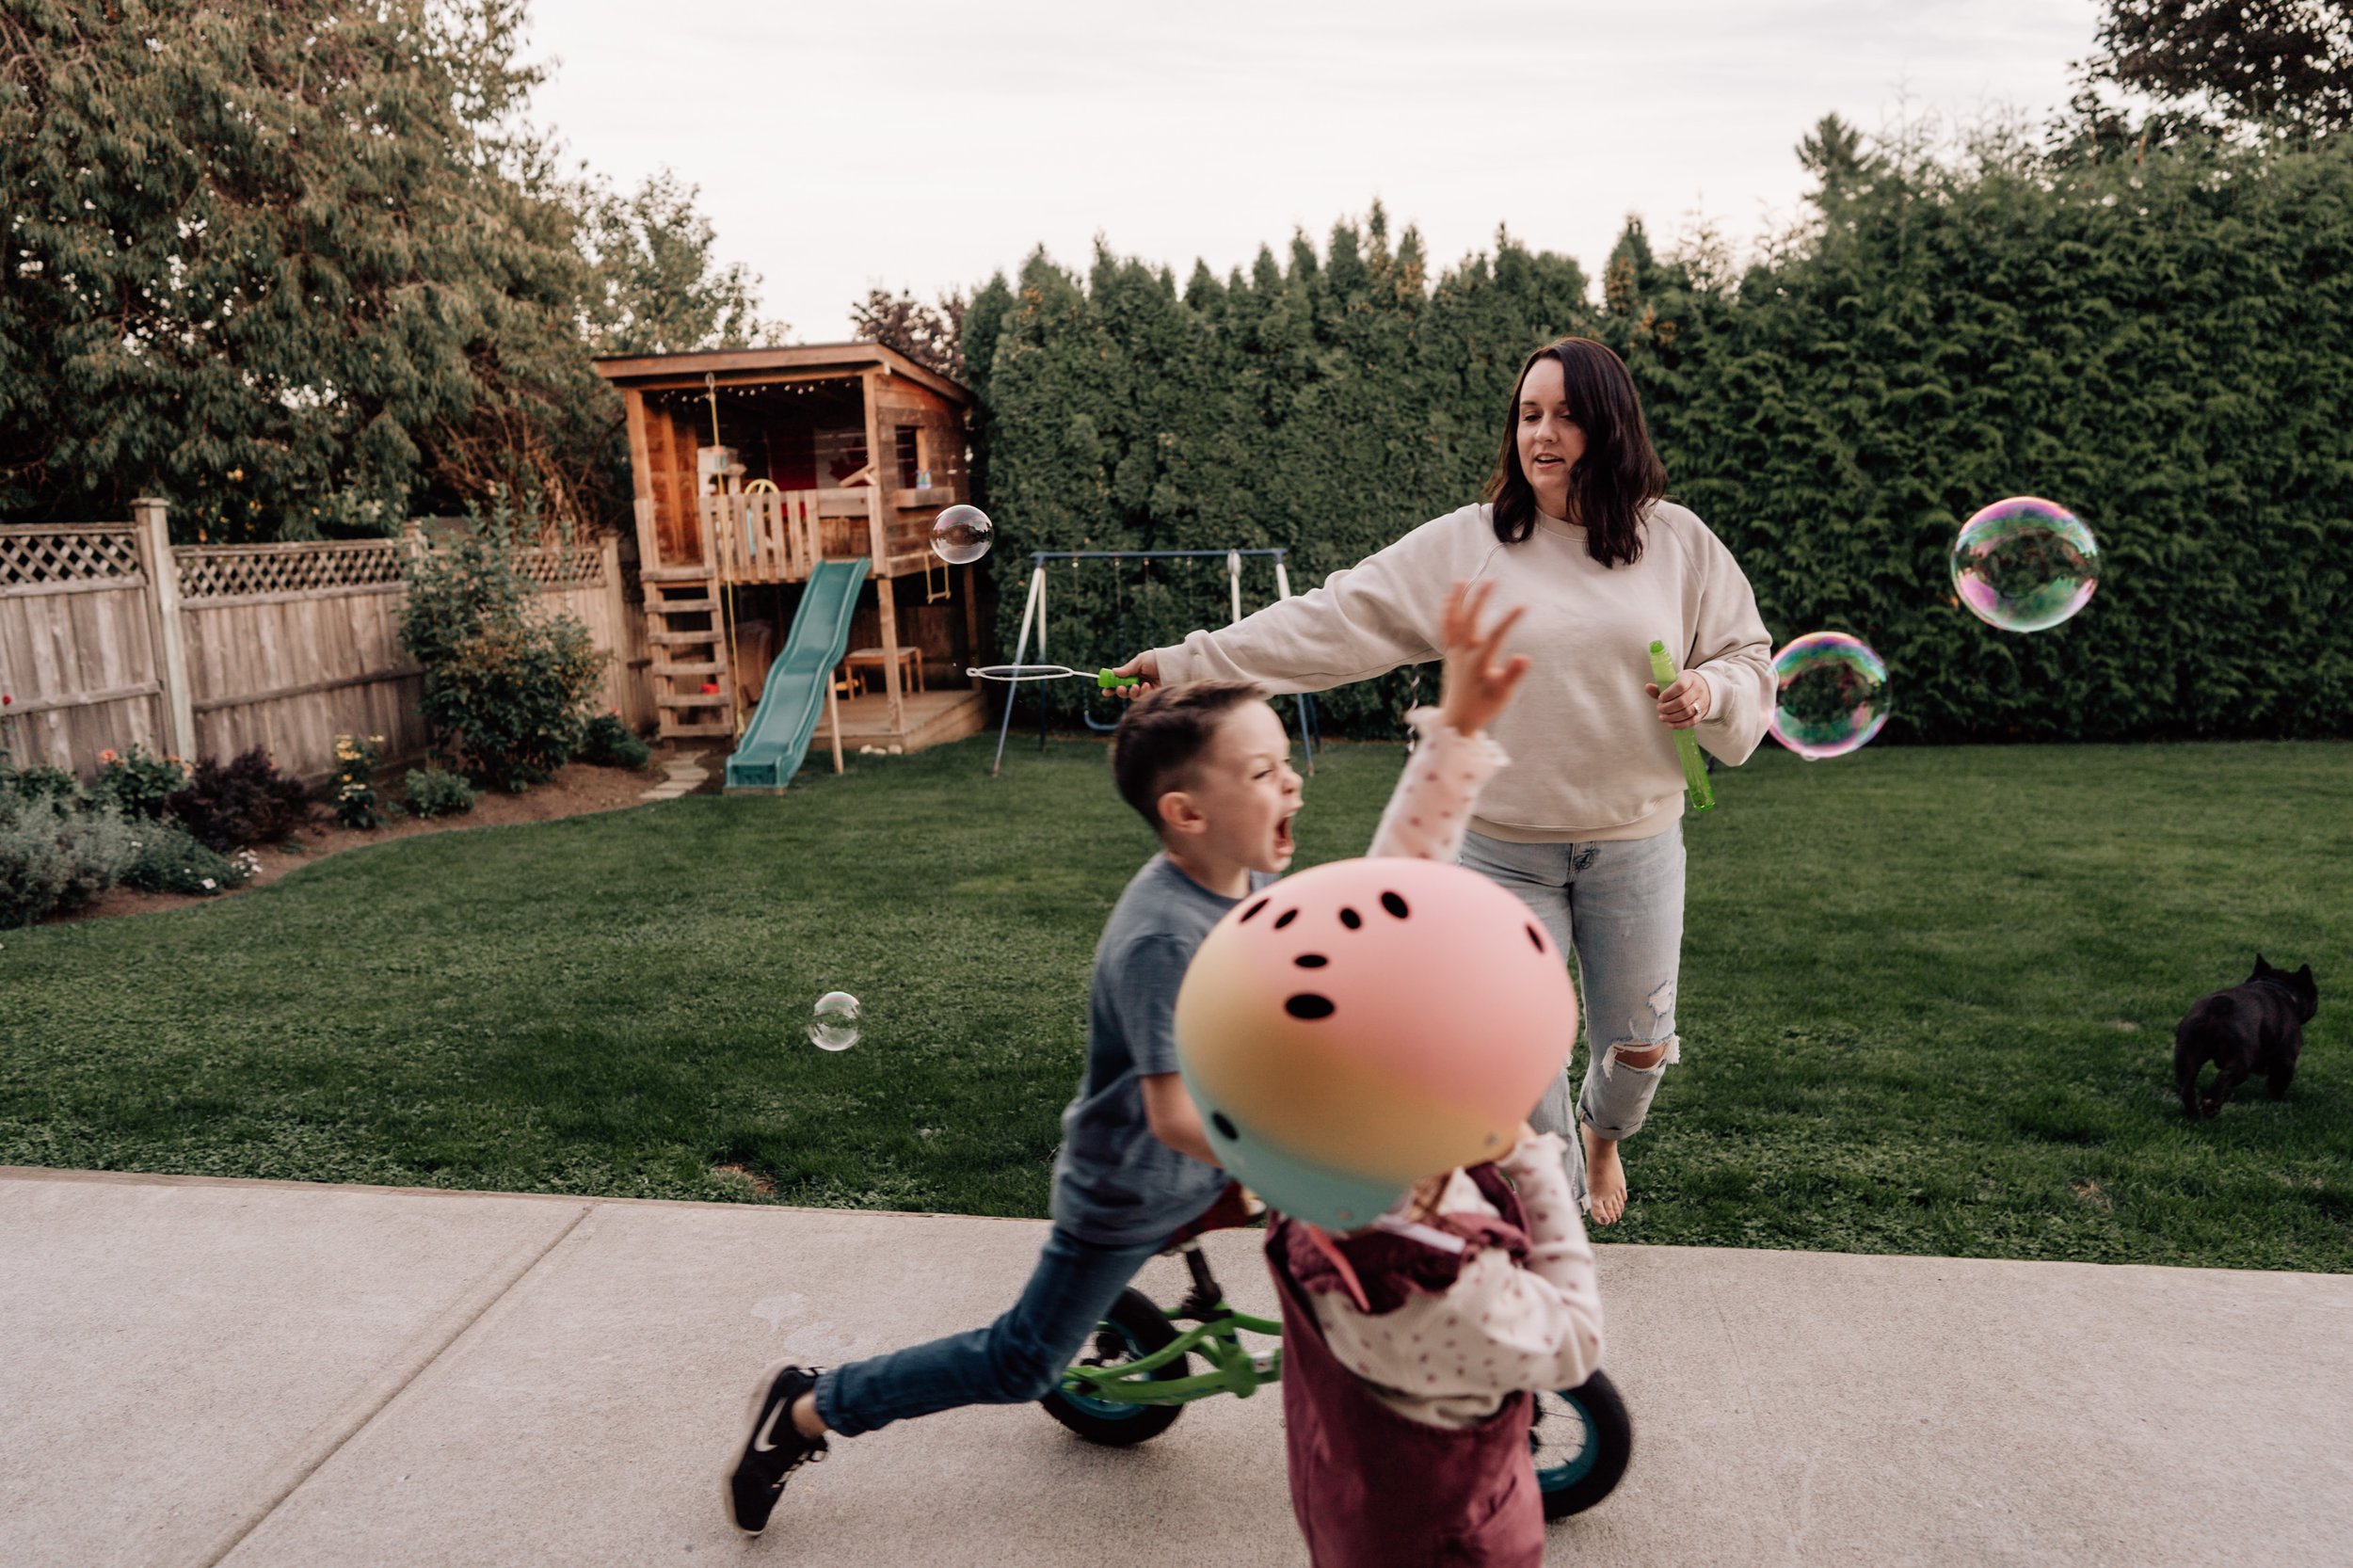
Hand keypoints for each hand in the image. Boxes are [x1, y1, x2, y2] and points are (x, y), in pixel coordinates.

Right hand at [1107, 649, 1161, 700]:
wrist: (1175, 664)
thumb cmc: (1158, 659)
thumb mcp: (1141, 660)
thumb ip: (1128, 668)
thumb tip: (1114, 672)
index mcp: (1134, 673)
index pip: (1120, 681)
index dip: (1111, 687)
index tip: (1105, 691)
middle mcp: (1139, 682)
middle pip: (1124, 691)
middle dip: (1119, 691)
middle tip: (1119, 688)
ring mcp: (1146, 690)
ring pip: (1132, 696)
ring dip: (1131, 692)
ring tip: (1136, 686)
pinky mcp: (1153, 696)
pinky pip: (1142, 698)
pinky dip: (1142, 693)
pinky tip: (1147, 686)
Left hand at [1437, 580, 1530, 737]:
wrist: (1457, 720)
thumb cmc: (1483, 707)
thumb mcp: (1502, 695)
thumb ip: (1513, 676)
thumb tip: (1524, 657)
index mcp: (1479, 662)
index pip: (1496, 635)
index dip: (1509, 619)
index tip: (1524, 605)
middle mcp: (1464, 654)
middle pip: (1471, 620)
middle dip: (1480, 598)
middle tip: (1492, 580)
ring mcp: (1455, 653)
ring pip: (1453, 622)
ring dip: (1457, 601)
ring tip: (1461, 581)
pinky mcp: (1450, 655)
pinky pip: (1445, 630)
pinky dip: (1446, 614)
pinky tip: (1448, 600)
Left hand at [1646, 670, 1709, 728]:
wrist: (1704, 688)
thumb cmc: (1684, 685)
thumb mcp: (1674, 682)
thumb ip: (1660, 687)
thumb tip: (1647, 687)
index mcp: (1689, 679)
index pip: (1680, 686)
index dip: (1668, 694)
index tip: (1660, 698)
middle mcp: (1698, 690)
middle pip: (1682, 702)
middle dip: (1667, 707)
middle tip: (1659, 708)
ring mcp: (1701, 702)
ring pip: (1687, 712)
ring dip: (1671, 717)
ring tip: (1662, 717)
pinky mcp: (1702, 713)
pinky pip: (1691, 721)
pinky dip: (1679, 725)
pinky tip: (1669, 724)